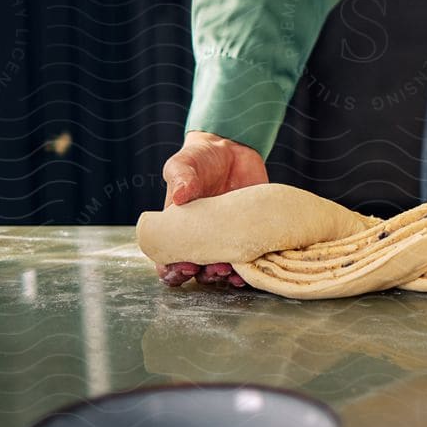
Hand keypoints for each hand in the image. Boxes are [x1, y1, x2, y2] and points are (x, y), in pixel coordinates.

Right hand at [156, 130, 269, 287]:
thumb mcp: (183, 165)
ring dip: (228, 277)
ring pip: (225, 270)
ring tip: (234, 272)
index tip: (184, 267)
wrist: (232, 149)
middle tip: (215, 268)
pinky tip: (257, 266)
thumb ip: (180, 179)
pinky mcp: (252, 234)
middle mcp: (203, 239)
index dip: (173, 271)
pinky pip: (251, 258)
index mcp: (179, 229)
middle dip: (206, 275)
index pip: (169, 259)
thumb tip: (180, 195)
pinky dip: (253, 267)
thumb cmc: (200, 159)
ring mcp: (228, 238)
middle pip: (199, 271)